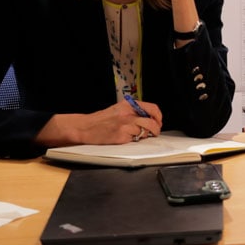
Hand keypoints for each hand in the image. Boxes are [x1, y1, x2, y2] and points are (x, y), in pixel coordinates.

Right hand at [36, 100, 163, 145]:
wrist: (85, 127)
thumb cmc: (102, 120)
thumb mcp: (119, 109)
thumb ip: (134, 111)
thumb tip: (151, 118)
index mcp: (128, 105)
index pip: (152, 108)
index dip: (158, 116)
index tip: (158, 121)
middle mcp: (128, 113)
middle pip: (152, 122)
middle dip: (156, 129)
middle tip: (154, 132)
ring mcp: (125, 125)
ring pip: (145, 131)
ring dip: (145, 135)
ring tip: (139, 135)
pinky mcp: (121, 136)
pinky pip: (135, 139)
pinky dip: (134, 140)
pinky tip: (127, 138)